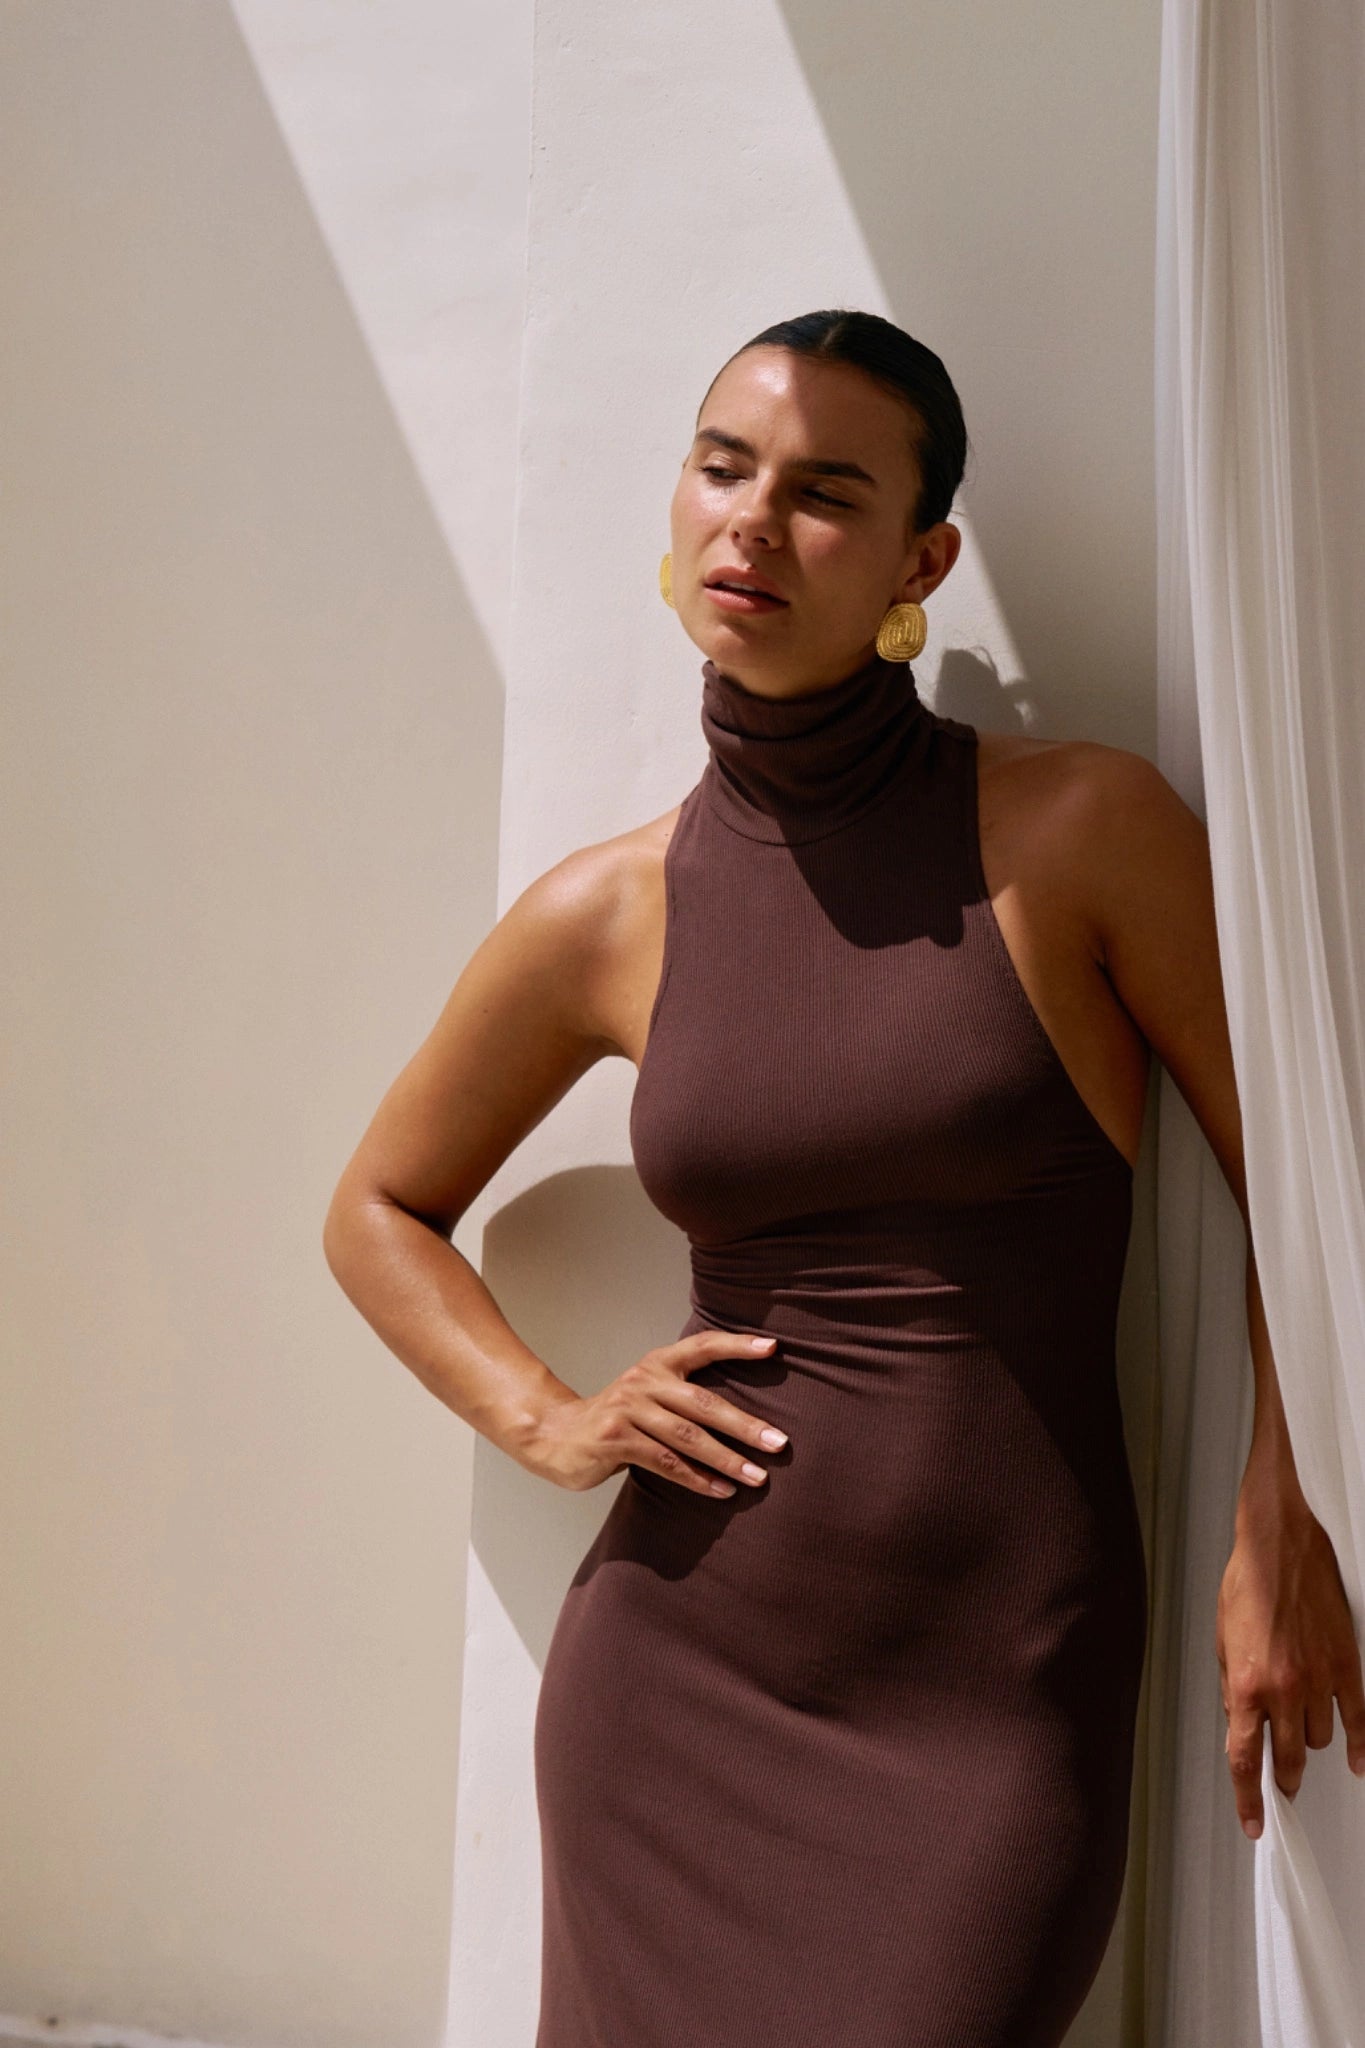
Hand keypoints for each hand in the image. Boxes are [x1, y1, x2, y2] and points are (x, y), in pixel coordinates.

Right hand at [522, 1330, 786, 1497]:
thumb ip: (682, 1398)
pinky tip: (721, 1490)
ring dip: (727, 1459)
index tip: (773, 1349)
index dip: (737, 1346)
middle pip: (703, 1403)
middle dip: (745, 1425)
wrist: (553, 1434)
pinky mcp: (615, 1440)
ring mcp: (628, 1411)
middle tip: (780, 1443)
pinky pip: (665, 1463)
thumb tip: (742, 1418)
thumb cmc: (615, 1420)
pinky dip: (697, 1479)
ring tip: (758, 1476)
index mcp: (657, 1364)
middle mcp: (644, 1381)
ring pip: (687, 1437)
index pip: (703, 1346)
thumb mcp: (647, 1395)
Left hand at [1216, 1492, 1364, 1838]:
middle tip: (1282, 1787)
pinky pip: (1358, 1722)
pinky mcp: (1347, 1668)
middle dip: (1282, 1781)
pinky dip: (1358, 1747)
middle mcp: (1282, 1691)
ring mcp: (1318, 1682)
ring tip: (1301, 1731)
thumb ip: (1233, 1688)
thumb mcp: (1222, 1640)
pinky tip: (1357, 1762)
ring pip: (1318, 1741)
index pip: (1243, 1760)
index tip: (1254, 1824)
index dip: (1248, 1800)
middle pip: (1285, 1761)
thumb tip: (1241, 1724)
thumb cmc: (1246, 1586)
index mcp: (1244, 1685)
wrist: (1281, 1548)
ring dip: (1307, 1743)